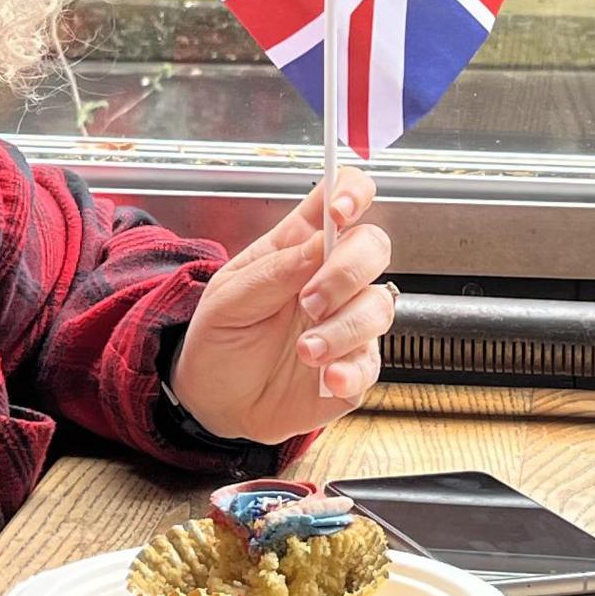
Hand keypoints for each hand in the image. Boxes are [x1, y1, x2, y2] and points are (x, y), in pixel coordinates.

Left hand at [170, 168, 396, 447]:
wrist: (216, 403)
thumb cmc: (221, 340)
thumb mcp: (228, 300)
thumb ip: (273, 271)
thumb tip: (320, 243)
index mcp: (298, 247)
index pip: (341, 197)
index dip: (351, 192)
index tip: (340, 211)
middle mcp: (331, 279)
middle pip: (372, 247)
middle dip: (346, 271)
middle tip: (309, 302)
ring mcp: (348, 322)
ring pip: (379, 306)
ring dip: (342, 329)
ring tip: (305, 351)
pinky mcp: (355, 366)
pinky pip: (372, 363)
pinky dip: (351, 370)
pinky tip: (327, 378)